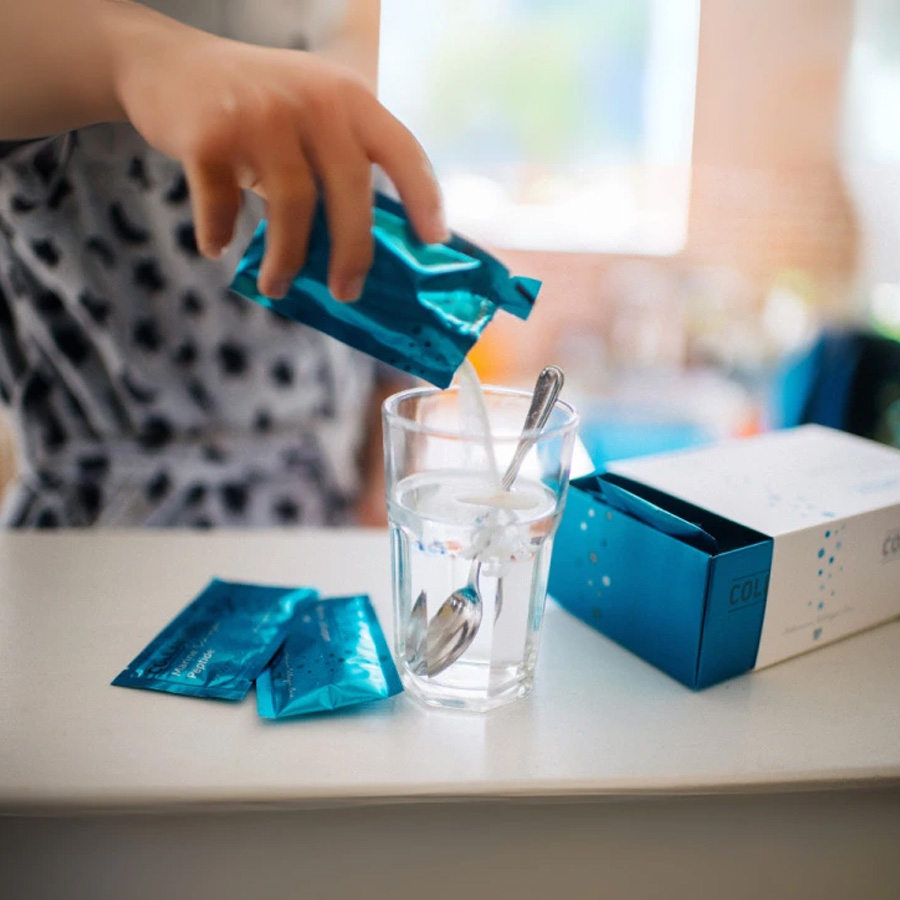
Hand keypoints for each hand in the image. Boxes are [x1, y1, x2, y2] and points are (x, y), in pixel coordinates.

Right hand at [111, 8, 446, 300]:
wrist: (166, 65)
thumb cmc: (254, 109)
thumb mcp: (309, 115)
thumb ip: (338, 163)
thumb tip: (359, 251)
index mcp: (347, 97)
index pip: (402, 149)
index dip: (424, 198)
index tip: (434, 242)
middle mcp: (311, 100)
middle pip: (350, 188)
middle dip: (353, 252)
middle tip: (347, 293)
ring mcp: (259, 114)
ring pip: (291, 206)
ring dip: (286, 260)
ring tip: (277, 287)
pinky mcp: (209, 134)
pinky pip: (225, 204)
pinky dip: (220, 234)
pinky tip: (217, 248)